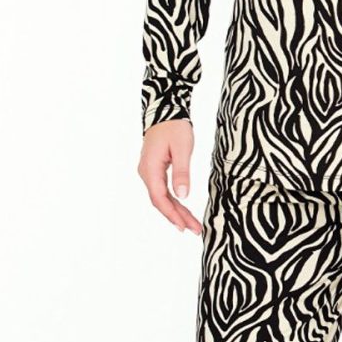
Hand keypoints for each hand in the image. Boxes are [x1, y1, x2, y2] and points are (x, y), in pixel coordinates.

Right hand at [138, 118, 203, 233]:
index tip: (184, 226)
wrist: (165, 112)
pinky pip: (162, 191)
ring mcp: (149, 172)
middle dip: (177, 217)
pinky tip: (182, 211)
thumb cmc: (174, 127)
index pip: (159, 198)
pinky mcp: (154, 170)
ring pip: (162, 198)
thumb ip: (182, 172)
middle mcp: (146, 173)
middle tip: (194, 230)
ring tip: (192, 224)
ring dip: (176, 211)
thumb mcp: (182, 149)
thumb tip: (183, 195)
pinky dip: (173, 202)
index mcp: (150, 168)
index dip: (172, 214)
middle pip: (161, 201)